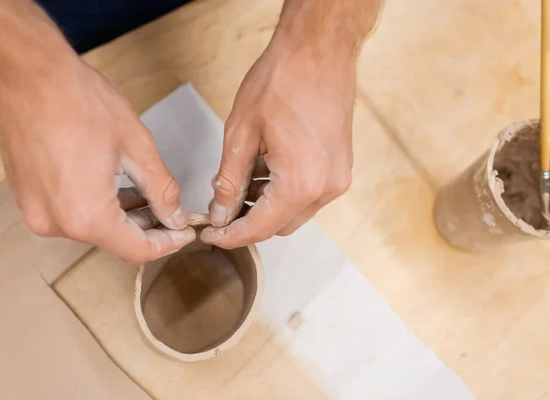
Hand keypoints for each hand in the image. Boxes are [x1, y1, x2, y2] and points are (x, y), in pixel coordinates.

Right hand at [0, 58, 194, 263]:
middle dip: (147, 229)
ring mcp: (37, 213)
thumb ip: (161, 190)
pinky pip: (71, 215)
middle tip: (172, 211)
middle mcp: (57, 224)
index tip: (184, 232)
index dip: (167, 244)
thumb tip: (175, 217)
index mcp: (86, 216)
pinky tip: (117, 188)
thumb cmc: (81, 103)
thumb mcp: (137, 147)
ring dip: (123, 217)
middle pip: (114, 241)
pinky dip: (98, 208)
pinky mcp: (28, 199)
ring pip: (93, 228)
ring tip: (148, 196)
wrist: (27, 74)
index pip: (136, 250)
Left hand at [201, 37, 355, 247]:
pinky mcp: (340, 166)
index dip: (230, 235)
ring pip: (294, 211)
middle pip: (279, 225)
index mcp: (301, 184)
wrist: (320, 49)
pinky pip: (308, 194)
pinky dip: (283, 191)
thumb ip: (230, 180)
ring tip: (238, 182)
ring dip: (265, 206)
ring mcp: (337, 178)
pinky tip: (263, 170)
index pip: (259, 228)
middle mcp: (325, 188)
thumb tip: (221, 213)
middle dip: (247, 221)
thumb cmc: (282, 80)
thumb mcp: (241, 132)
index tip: (209, 234)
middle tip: (219, 209)